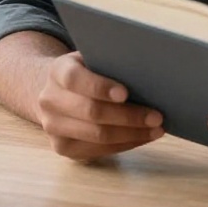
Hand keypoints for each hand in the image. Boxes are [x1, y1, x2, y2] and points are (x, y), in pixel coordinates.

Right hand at [35, 51, 164, 160]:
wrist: (60, 90)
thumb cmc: (89, 68)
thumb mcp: (94, 56)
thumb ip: (112, 60)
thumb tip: (149, 69)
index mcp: (58, 71)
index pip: (76, 79)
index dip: (100, 87)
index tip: (126, 93)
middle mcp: (50, 100)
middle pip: (91, 112)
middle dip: (128, 116)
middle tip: (157, 116)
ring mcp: (53, 127)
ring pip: (96, 135)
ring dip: (131, 134)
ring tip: (157, 129)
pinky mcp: (62, 148)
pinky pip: (97, 150)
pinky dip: (124, 144)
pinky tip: (143, 137)